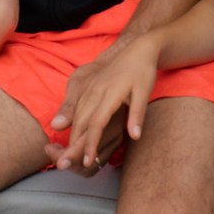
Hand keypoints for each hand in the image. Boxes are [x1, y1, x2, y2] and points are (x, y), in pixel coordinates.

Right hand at [46, 37, 161, 172]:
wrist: (137, 48)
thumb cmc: (143, 71)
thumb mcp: (144, 92)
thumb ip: (137, 115)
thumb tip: (135, 136)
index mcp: (110, 93)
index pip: (96, 124)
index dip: (90, 144)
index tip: (88, 161)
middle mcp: (96, 90)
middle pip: (81, 121)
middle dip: (74, 143)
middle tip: (68, 164)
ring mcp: (91, 87)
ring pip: (77, 114)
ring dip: (72, 134)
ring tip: (69, 153)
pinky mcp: (89, 85)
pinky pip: (77, 105)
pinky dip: (73, 121)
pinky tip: (74, 132)